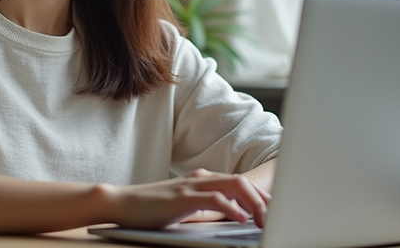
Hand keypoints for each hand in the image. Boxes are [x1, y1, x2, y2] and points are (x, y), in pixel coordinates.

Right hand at [100, 168, 270, 229]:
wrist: (122, 203)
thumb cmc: (152, 209)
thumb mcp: (186, 207)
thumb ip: (207, 207)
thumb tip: (234, 217)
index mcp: (203, 180)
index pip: (240, 184)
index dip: (261, 197)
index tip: (276, 211)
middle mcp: (201, 178)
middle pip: (242, 182)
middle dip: (264, 200)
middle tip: (277, 218)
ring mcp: (191, 186)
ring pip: (234, 185)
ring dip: (254, 203)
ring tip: (265, 220)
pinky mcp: (182, 197)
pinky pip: (214, 198)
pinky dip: (231, 207)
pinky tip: (240, 218)